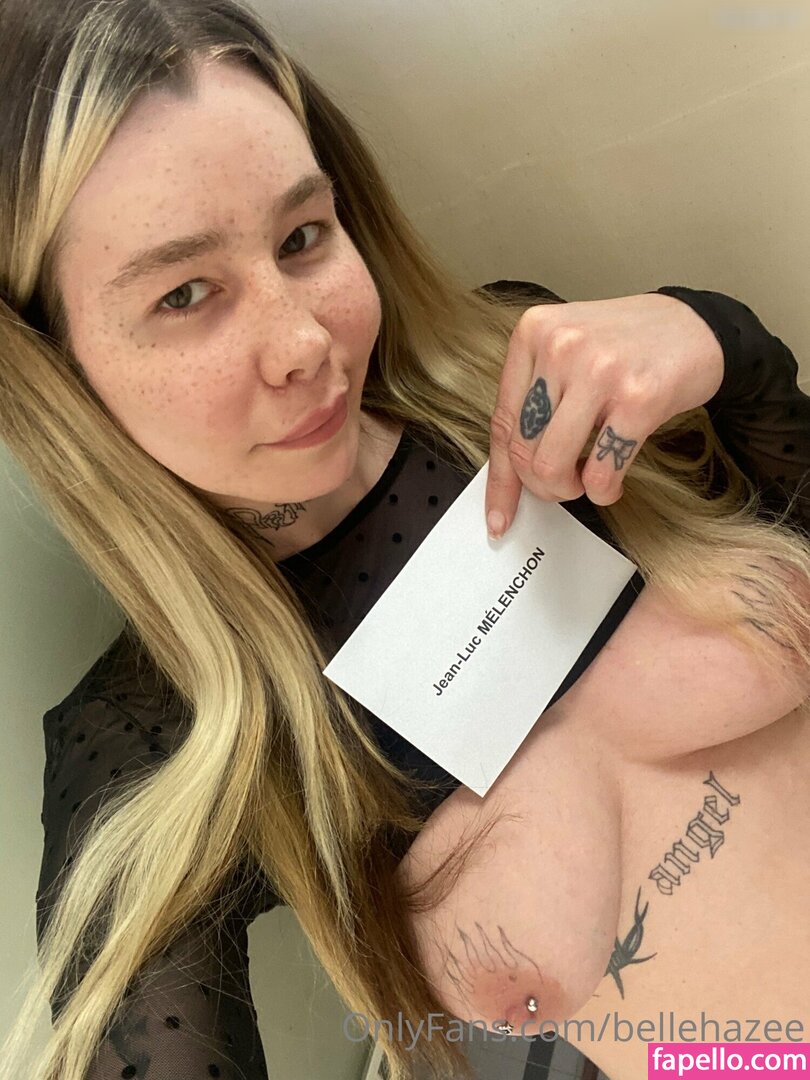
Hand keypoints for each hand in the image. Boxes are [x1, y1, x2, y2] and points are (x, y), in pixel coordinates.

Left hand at [484, 292, 725, 538]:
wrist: (698, 326)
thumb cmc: (628, 346)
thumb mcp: (567, 354)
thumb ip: (534, 399)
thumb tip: (508, 471)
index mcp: (533, 333)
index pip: (501, 422)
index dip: (500, 479)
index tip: (498, 517)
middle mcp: (560, 347)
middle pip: (522, 449)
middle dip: (542, 484)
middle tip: (564, 485)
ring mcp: (599, 370)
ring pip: (552, 465)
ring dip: (569, 489)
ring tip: (588, 480)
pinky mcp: (638, 397)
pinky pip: (602, 472)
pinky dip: (604, 491)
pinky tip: (613, 481)